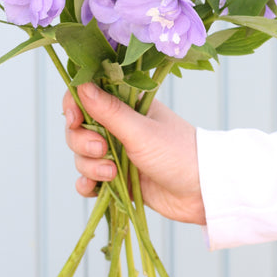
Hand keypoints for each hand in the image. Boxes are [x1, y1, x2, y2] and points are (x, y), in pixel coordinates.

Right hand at [63, 82, 205, 225]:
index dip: (74, 107)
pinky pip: (89, 179)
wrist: (202, 192)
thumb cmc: (177, 152)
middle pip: (78, 129)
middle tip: (103, 150)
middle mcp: (118, 127)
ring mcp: (116, 153)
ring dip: (89, 166)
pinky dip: (87, 184)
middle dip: (83, 142)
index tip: (75, 120)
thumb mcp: (141, 131)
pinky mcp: (117, 178)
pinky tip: (95, 189)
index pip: (86, 96)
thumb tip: (82, 85)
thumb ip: (110, 111)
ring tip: (112, 173)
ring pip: (82, 155)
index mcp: (126, 105)